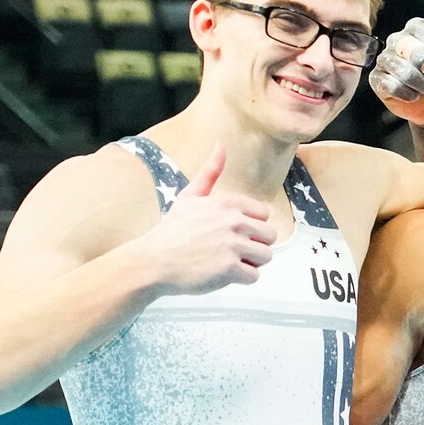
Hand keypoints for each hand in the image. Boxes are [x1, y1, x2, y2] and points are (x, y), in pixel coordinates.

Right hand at [142, 144, 274, 295]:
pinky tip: (223, 273)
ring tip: (228, 261)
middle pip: (270, 236)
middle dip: (255, 245)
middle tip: (231, 250)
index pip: (264, 214)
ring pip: (266, 256)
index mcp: (228, 202)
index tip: (232, 232)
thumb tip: (221, 145)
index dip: (251, 226)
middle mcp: (234, 221)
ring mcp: (233, 245)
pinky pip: (254, 276)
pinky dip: (241, 278)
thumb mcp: (190, 195)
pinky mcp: (230, 268)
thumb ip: (210, 172)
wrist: (153, 260)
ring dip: (251, 263)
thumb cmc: (172, 230)